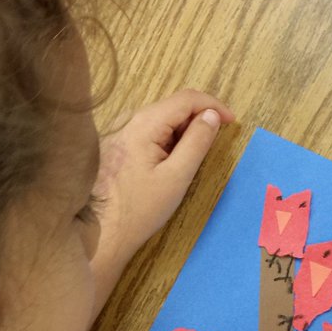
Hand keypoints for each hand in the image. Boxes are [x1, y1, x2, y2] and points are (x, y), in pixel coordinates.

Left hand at [93, 89, 234, 270]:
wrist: (100, 232)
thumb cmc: (140, 209)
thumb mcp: (177, 177)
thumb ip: (197, 142)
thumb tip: (211, 115)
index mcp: (144, 123)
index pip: (186, 98)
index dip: (213, 105)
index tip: (231, 122)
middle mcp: (128, 119)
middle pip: (172, 106)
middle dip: (197, 120)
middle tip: (211, 147)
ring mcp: (119, 131)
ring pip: (161, 119)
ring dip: (182, 132)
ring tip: (188, 162)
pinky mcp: (115, 144)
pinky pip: (148, 132)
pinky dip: (166, 140)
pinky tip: (166, 166)